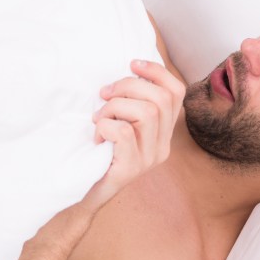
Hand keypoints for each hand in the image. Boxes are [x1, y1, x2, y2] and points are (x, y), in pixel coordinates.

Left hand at [85, 60, 185, 208]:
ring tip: (99, 118)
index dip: (156, 71)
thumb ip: (130, 103)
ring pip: (146, 112)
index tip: (132, 64)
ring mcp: (148, 160)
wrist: (82, 195)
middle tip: (105, 94)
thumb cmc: (97, 153)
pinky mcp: (130, 170)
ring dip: (115, 107)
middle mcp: (162, 147)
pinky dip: (105, 126)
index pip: (176, 92)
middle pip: (160, 99)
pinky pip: (124, 132)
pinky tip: (96, 136)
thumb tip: (128, 71)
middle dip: (128, 86)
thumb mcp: (119, 123)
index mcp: (164, 133)